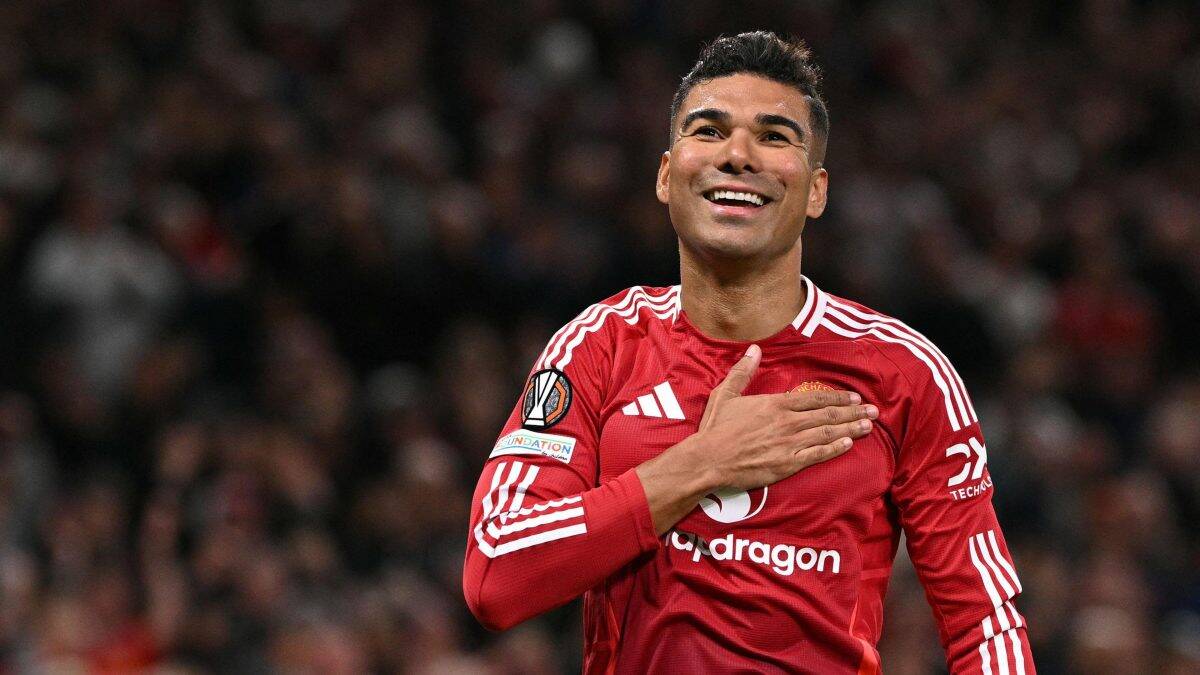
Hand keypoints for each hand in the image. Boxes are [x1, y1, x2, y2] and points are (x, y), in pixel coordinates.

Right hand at [635, 344, 876, 533]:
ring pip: (827, 433)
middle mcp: (787, 422)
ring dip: (850, 429)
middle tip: (873, 411)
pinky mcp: (788, 463)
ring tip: (868, 426)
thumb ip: (743, 372)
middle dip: (853, 412)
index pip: (814, 399)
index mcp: (775, 405)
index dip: (837, 398)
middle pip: (827, 415)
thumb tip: (753, 349)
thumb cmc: (716, 428)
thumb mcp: (726, 394)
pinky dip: (835, 448)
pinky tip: (848, 444)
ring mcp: (789, 443)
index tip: (854, 397)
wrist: (709, 459)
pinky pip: (817, 454)